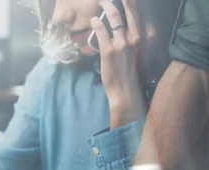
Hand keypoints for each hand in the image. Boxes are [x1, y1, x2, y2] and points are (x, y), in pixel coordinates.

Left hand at [94, 0, 146, 128]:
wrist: (126, 91)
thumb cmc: (130, 72)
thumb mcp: (137, 52)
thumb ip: (131, 39)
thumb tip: (122, 28)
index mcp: (144, 37)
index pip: (139, 13)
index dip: (131, 3)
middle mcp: (136, 37)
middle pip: (128, 10)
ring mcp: (122, 43)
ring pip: (115, 17)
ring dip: (107, 6)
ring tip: (101, 1)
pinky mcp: (109, 51)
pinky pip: (102, 31)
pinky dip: (97, 23)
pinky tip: (93, 19)